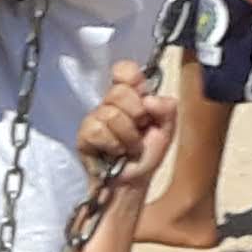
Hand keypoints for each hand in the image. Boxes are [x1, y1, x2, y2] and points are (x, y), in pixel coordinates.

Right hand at [78, 60, 169, 190]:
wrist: (132, 181)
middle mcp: (111, 104)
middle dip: (135, 113)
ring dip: (126, 135)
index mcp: (132, 96)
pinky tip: (114, 152)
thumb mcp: (167, 129)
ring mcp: (95, 119)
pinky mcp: (84, 136)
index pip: (123, 70)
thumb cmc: (147, 155)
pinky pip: (96, 130)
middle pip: (118, 91)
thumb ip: (167, 108)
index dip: (131, 77)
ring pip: (109, 113)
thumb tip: (149, 100)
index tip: (141, 93)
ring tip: (129, 147)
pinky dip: (111, 144)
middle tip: (140, 129)